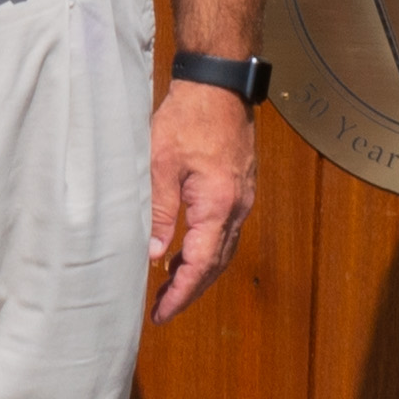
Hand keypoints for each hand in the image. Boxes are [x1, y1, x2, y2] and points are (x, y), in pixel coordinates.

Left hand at [146, 77, 256, 318]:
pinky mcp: (240, 189)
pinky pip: (226, 231)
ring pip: (224, 250)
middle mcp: (238, 208)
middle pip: (217, 264)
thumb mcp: (161, 164)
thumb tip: (155, 254)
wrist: (219, 85)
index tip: (162, 313)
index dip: (181, 293)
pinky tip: (187, 251)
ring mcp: (243, 199)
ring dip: (200, 272)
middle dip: (190, 290)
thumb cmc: (188, 118)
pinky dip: (208, 250)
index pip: (201, 264)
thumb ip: (159, 211)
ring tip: (171, 287)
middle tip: (163, 309)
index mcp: (218, 205)